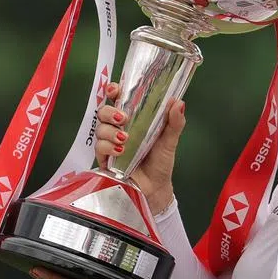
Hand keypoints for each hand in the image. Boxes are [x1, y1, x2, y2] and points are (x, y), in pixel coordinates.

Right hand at [94, 82, 186, 213]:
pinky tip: (121, 151)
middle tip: (123, 118)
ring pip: (99, 128)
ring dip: (110, 131)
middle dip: (109, 111)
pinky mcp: (105, 160)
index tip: (115, 90)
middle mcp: (118, 128)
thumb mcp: (169, 141)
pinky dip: (108, 147)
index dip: (113, 91)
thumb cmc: (161, 162)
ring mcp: (110, 143)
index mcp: (133, 119)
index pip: (118, 99)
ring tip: (126, 139)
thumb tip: (179, 102)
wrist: (156, 188)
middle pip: (103, 111)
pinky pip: (99, 148)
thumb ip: (174, 122)